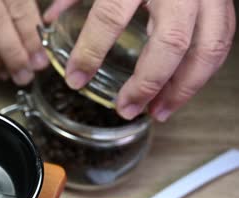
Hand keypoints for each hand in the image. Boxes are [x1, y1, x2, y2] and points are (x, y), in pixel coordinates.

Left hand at [45, 0, 235, 121]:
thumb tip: (51, 17)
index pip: (109, 16)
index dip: (90, 52)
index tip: (76, 78)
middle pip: (170, 41)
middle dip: (147, 84)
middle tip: (126, 109)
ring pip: (207, 48)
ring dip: (182, 88)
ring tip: (159, 111)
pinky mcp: (222, 0)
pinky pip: (222, 41)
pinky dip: (203, 71)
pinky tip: (181, 89)